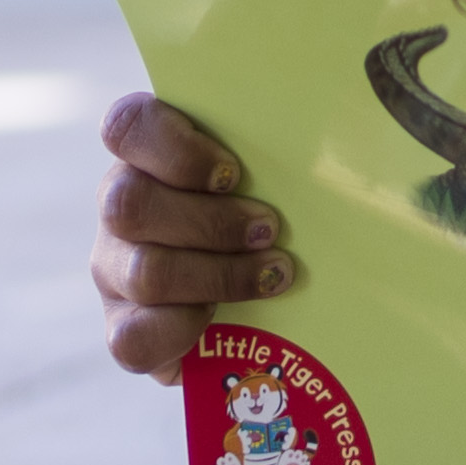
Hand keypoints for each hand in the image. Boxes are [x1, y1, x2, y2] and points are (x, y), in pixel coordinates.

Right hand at [89, 93, 293, 380]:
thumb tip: (351, 146)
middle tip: (271, 229)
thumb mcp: (266, 174)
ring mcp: (114, 270)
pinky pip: (133, 338)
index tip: (232, 173)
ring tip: (273, 275)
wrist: (254, 303)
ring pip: (144, 272)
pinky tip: (222, 323)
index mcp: (145, 155)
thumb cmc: (264, 216)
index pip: (126, 126)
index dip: (174, 149)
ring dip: (219, 275)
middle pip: (128, 204)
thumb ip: (277, 152)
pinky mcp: (123, 329)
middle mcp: (119, 207)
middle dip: (211, 222)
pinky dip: (185, 332)